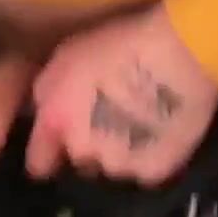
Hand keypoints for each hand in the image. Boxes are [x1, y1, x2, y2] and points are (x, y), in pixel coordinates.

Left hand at [25, 5, 217, 184]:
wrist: (179, 54)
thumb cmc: (120, 43)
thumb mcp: (65, 58)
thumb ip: (49, 95)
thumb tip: (44, 117)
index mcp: (56, 123)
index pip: (39, 163)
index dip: (48, 155)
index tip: (57, 148)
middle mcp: (82, 152)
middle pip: (80, 161)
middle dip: (89, 145)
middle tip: (110, 120)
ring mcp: (119, 166)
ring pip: (113, 166)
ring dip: (120, 152)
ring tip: (139, 125)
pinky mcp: (153, 173)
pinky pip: (145, 169)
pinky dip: (150, 156)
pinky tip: (161, 134)